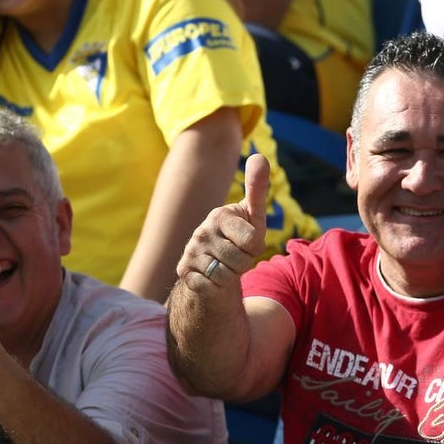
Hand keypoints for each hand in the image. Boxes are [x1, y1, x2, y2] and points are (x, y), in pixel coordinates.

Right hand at [175, 153, 268, 289]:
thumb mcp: (254, 216)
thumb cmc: (240, 238)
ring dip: (231, 277)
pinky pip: (212, 287)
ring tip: (226, 266)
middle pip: (241, 261)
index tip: (248, 242)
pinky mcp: (184, 272)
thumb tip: (259, 156)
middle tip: (237, 257)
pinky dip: (217, 288)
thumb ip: (257, 188)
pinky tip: (213, 278)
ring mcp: (190, 252)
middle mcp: (201, 231)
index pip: (253, 242)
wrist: (215, 267)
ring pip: (226, 276)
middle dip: (244, 264)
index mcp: (219, 215)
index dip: (256, 247)